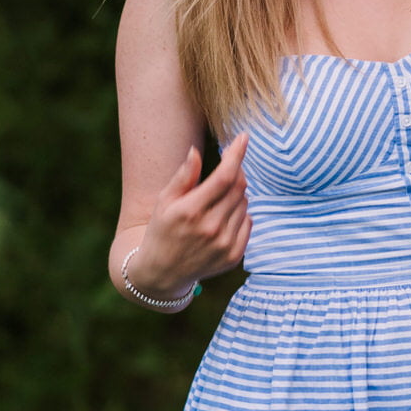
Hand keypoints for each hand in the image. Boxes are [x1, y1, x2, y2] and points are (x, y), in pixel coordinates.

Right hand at [128, 133, 251, 299]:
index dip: (237, 154)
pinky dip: (240, 212)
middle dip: (237, 170)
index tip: (244, 137)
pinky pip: (248, 222)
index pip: (225, 176)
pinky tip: (223, 216)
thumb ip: (184, 176)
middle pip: (239, 187)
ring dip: (237, 193)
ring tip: (217, 198)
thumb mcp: (165, 201)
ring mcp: (224, 245)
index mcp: (191, 211)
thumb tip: (196, 151)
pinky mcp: (234, 256)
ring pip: (245, 203)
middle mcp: (211, 229)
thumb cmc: (162, 230)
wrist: (163, 272)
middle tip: (229, 164)